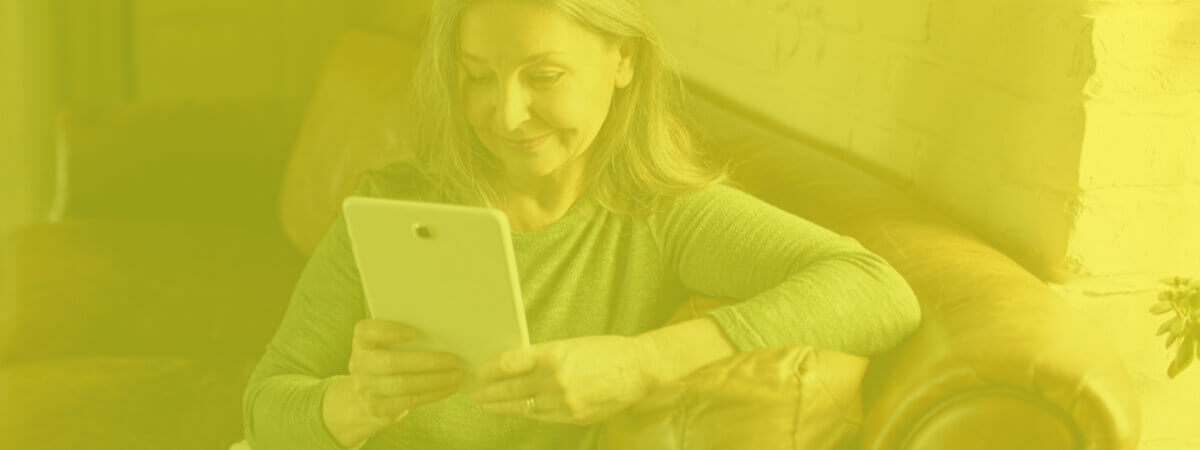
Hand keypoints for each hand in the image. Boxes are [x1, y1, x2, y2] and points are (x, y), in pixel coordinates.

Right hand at [343, 319, 471, 426]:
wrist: (367, 395)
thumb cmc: (389, 358)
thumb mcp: (388, 343)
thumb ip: (405, 334)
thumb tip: (445, 328)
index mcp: (362, 341)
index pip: (367, 332)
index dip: (391, 331)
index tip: (417, 332)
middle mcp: (359, 364)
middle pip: (391, 363)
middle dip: (427, 361)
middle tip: (454, 359)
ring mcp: (366, 388)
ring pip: (403, 385)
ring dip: (435, 380)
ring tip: (458, 375)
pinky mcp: (377, 409)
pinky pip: (409, 401)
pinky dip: (433, 394)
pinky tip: (449, 388)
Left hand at [464, 335, 659, 424]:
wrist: (638, 371)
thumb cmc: (605, 352)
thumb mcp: (571, 345)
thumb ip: (543, 356)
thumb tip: (512, 365)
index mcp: (554, 354)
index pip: (509, 363)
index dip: (488, 369)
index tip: (476, 372)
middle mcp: (556, 379)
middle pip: (510, 388)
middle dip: (487, 391)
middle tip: (471, 391)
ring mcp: (564, 401)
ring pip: (522, 406)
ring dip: (500, 405)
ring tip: (485, 404)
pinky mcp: (572, 416)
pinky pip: (540, 415)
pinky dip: (524, 412)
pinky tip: (513, 410)